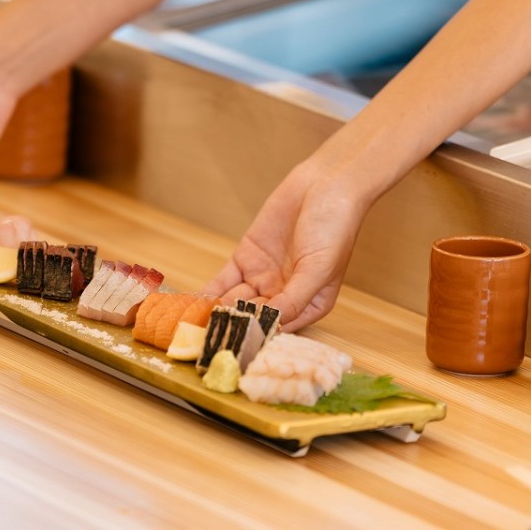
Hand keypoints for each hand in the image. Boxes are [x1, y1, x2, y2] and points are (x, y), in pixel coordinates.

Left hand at [202, 164, 368, 331]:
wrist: (324, 184)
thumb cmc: (334, 227)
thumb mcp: (319, 269)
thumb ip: (294, 298)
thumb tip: (270, 323)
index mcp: (309, 304)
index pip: (279, 327)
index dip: (257, 336)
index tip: (234, 347)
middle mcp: (285, 294)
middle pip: (254, 317)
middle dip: (232, 327)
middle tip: (206, 340)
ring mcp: (264, 276)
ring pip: (235, 301)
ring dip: (217, 312)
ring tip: (196, 327)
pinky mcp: (246, 258)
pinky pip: (225, 280)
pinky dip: (211, 292)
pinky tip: (195, 305)